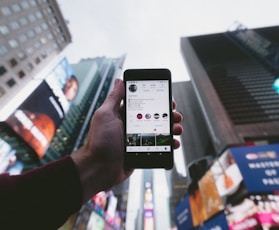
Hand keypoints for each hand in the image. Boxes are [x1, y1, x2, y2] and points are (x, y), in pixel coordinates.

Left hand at [72, 78, 182, 201]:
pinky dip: (169, 144)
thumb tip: (120, 81)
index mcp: (124, 115)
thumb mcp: (105, 115)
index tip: (168, 100)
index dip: (158, 101)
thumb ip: (114, 98)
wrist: (99, 169)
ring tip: (177, 129)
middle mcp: (133, 126)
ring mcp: (139, 139)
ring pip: (161, 131)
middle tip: (176, 115)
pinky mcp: (144, 151)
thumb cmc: (99, 141)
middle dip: (169, 115)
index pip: (145, 104)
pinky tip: (174, 143)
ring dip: (172, 128)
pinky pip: (160, 146)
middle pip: (156, 117)